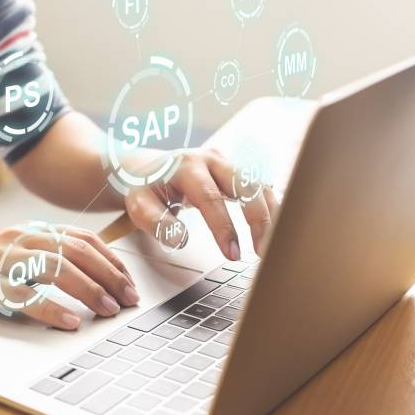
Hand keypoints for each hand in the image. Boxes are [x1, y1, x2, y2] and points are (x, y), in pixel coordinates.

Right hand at [0, 224, 137, 329]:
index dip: (110, 259)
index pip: (81, 238)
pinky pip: (24, 294)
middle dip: (108, 275)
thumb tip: (94, 276)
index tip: (128, 281)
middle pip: (75, 251)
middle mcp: (19, 237)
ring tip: (107, 309)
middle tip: (127, 298)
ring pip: (55, 268)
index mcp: (31, 230)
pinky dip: (51, 309)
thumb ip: (48, 257)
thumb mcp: (17, 255)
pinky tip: (70, 321)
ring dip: (88, 290)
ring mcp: (2, 257)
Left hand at [124, 148, 278, 259]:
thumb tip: (180, 240)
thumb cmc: (144, 188)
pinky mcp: (235, 171)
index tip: (232, 254)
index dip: (224, 227)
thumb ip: (156, 222)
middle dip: (259, 220)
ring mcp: (226, 163)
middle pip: (245, 186)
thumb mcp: (139, 205)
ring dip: (271, 215)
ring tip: (273, 245)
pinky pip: (260, 188)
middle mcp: (211, 159)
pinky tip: (276, 230)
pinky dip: (271, 208)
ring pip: (259, 185)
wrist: (146, 168)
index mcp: (187, 166)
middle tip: (262, 252)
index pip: (211, 198)